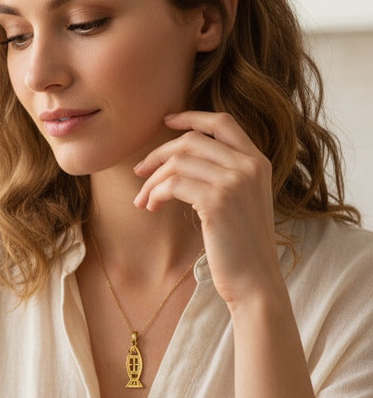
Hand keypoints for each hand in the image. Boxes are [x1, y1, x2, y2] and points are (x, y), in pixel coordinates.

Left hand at [133, 111, 283, 308]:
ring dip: (152, 181)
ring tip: (142, 200)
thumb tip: (183, 161)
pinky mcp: (217, 201)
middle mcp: (250, 166)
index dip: (191, 117)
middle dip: (158, 154)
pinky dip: (155, 194)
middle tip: (138, 172)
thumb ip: (224, 176)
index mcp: (258, 162)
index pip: (222, 122)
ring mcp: (235, 181)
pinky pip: (173, 184)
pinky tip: (151, 207)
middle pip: (192, 140)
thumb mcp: (240, 202)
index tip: (166, 121)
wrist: (255, 280)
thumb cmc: (241, 247)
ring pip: (178, 162)